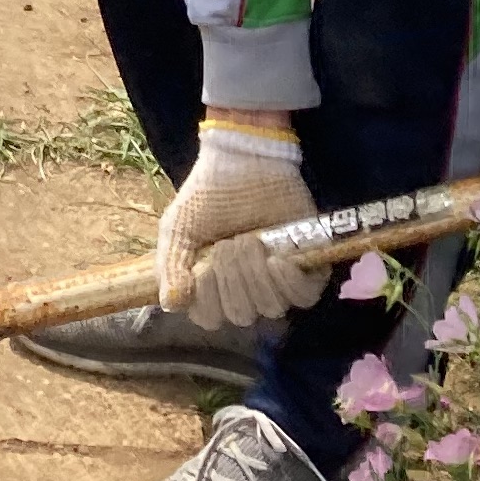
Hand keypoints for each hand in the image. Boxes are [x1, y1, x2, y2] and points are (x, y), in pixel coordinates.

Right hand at [156, 115, 324, 326]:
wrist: (245, 162)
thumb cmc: (208, 195)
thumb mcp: (178, 228)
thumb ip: (171, 266)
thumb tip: (172, 303)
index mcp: (214, 286)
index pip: (210, 318)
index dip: (208, 300)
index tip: (204, 268)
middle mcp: (246, 289)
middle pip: (242, 315)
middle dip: (233, 280)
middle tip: (229, 243)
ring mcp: (277, 281)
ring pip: (271, 307)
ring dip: (257, 274)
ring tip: (250, 240)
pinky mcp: (307, 270)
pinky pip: (303, 298)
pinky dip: (288, 281)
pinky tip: (277, 258)